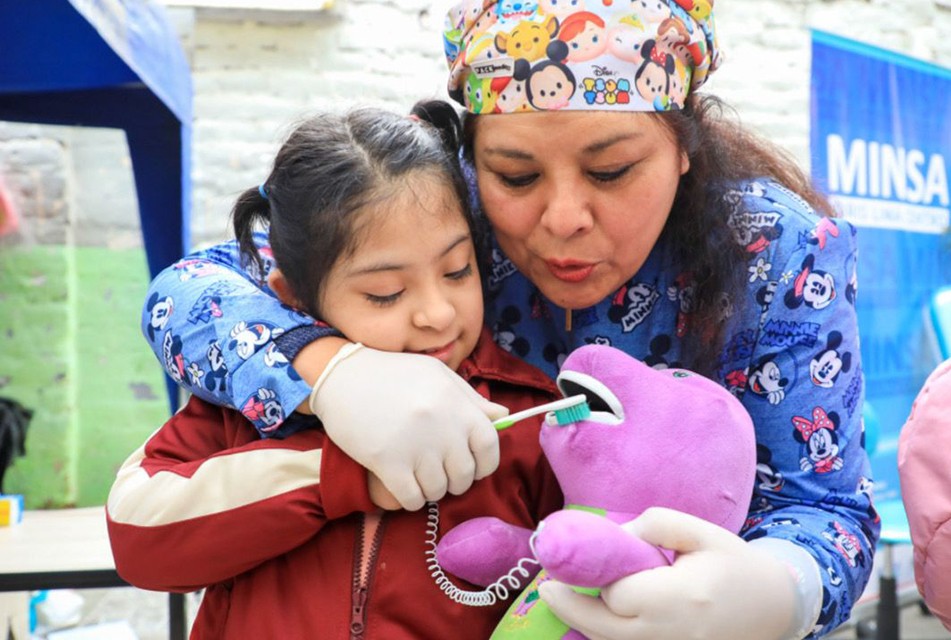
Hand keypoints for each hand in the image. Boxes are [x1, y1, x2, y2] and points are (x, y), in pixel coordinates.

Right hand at [310, 344, 507, 510]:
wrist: (342, 376)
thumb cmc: (393, 374)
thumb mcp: (438, 376)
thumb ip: (471, 399)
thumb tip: (503, 418)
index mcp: (456, 403)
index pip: (490, 446)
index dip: (486, 463)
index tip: (474, 465)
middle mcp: (441, 426)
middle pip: (465, 475)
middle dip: (456, 480)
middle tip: (440, 471)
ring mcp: (415, 446)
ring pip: (438, 491)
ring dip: (431, 489)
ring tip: (419, 475)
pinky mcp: (387, 463)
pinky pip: (413, 500)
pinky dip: (412, 499)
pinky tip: (404, 486)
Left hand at [539, 507, 808, 639]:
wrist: (775, 608)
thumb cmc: (736, 565)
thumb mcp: (702, 532)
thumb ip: (657, 525)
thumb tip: (617, 537)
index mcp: (679, 598)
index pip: (617, 594)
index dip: (597, 578)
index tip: (585, 562)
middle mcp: (670, 634)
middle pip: (602, 629)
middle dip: (571, 607)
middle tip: (547, 586)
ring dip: (585, 623)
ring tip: (562, 598)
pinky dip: (606, 636)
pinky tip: (594, 616)